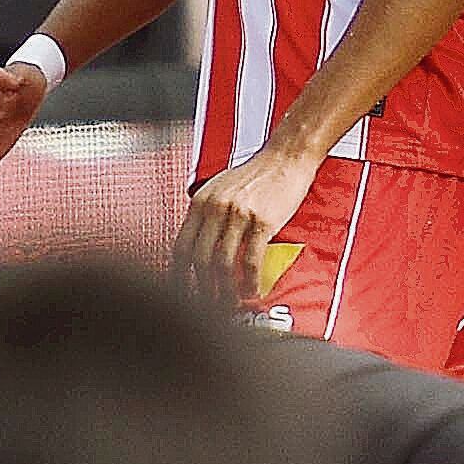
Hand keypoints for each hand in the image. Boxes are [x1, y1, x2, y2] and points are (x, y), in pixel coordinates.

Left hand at [170, 148, 319, 310]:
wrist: (285, 157)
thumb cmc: (255, 175)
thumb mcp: (219, 188)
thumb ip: (205, 214)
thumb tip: (196, 247)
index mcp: (200, 202)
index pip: (180, 246)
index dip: (178, 274)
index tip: (180, 293)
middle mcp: (215, 207)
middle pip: (199, 259)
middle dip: (202, 288)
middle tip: (207, 305)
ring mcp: (239, 214)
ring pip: (223, 263)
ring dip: (225, 290)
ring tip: (229, 304)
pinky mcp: (264, 221)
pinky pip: (252, 259)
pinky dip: (250, 281)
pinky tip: (251, 292)